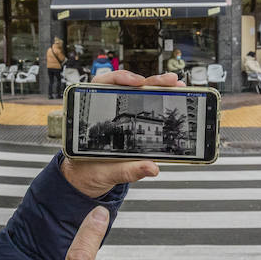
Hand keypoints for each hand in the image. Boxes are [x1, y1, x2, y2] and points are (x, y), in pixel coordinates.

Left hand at [60, 69, 181, 197]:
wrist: (85, 181)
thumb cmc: (86, 173)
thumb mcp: (105, 173)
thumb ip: (127, 170)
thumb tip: (150, 167)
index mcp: (91, 117)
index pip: (102, 85)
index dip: (121, 78)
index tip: (138, 82)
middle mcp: (104, 112)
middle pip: (127, 87)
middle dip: (150, 82)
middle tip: (169, 82)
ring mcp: (117, 117)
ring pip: (137, 94)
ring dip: (157, 88)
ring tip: (175, 87)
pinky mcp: (128, 124)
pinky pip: (142, 108)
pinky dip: (158, 101)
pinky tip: (171, 97)